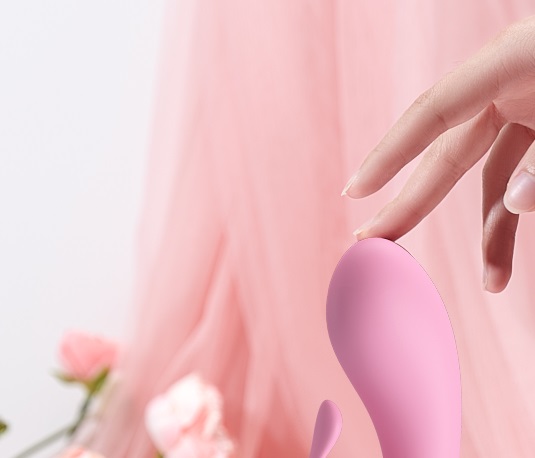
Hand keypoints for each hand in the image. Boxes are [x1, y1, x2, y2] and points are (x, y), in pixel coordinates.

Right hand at [341, 15, 534, 292]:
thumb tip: (513, 204)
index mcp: (513, 61)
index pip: (433, 113)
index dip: (390, 154)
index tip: (355, 191)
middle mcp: (509, 85)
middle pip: (445, 152)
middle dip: (412, 201)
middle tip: (374, 239)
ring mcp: (527, 106)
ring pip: (487, 175)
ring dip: (488, 231)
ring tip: (492, 281)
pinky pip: (519, 174)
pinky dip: (516, 215)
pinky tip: (511, 256)